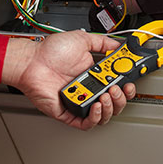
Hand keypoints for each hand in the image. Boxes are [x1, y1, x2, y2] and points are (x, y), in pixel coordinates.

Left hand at [2, 30, 134, 129]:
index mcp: (93, 74)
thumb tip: (118, 46)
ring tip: (106, 95)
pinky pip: (87, 123)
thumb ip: (102, 42)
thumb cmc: (49, 52)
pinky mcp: (69, 112)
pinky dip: (95, 117)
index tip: (131, 79)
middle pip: (115, 102)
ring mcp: (80, 101)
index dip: (127, 85)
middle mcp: (88, 89)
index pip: (117, 84)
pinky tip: (96, 105)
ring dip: (111, 106)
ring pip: (104, 114)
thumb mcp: (81, 40)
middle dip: (121, 97)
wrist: (31, 62)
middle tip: (117, 87)